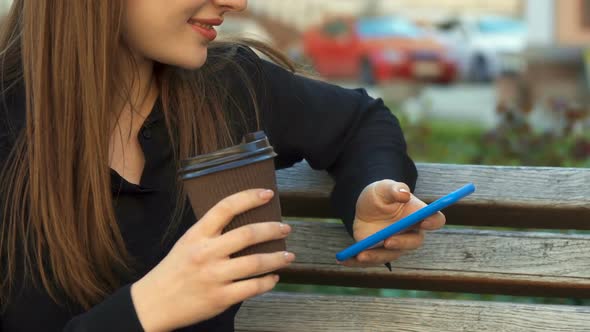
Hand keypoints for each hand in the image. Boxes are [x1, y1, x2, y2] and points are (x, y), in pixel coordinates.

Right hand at [130, 189, 294, 331]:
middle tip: (285, 228)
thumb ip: (211, 232)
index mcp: (197, 235)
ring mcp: (214, 276)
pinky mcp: (220, 298)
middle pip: (247, 234)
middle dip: (272, 230)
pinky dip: (267, 282)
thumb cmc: (174, 270)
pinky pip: (252, 288)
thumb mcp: (187, 243)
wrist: (154, 303)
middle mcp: (206, 253)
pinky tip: (273, 277)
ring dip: (277, 258)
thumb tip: (245, 221)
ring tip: (288, 255)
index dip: (249, 197)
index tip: (267, 194)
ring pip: (255, 263)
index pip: (225, 208)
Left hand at [339, 180, 445, 267]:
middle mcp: (410, 233)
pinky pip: (369, 260)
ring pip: (391, 255)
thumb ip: (394, 189)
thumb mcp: (383, 187)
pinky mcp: (378, 252)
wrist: (363, 205)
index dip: (433, 222)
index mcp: (418, 215)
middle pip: (414, 242)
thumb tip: (404, 193)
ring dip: (377, 256)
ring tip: (361, 254)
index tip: (425, 221)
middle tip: (387, 241)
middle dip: (402, 243)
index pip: (435, 220)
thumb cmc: (380, 194)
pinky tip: (343, 260)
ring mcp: (395, 245)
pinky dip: (356, 262)